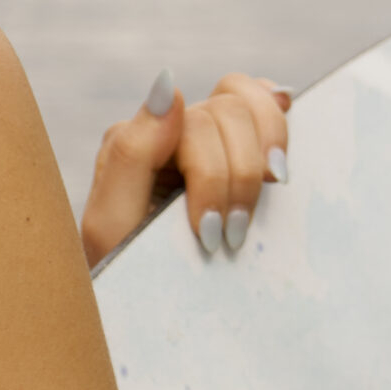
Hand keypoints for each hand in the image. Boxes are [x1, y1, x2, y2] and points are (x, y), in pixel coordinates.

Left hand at [79, 72, 290, 267]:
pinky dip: (277, 115)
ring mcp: (205, 136)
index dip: (215, 178)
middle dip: (240, 177)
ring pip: (249, 103)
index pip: (195, 124)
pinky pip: (263, 102)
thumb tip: (170, 84)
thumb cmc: (127, 268)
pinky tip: (277, 148)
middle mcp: (171, 129)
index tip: (211, 235)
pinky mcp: (235, 149)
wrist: (146, 305)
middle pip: (228, 112)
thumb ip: (131, 152)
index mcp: (137, 139)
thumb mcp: (113, 222)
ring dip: (263, 156)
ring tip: (260, 203)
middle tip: (233, 235)